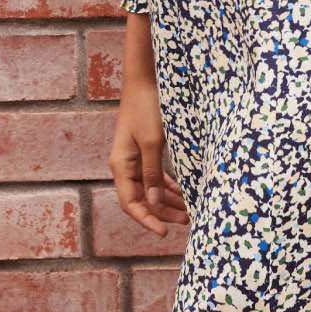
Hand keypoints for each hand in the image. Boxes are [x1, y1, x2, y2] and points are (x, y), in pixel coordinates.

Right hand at [110, 76, 188, 237]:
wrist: (145, 79)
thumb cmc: (147, 107)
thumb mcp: (152, 142)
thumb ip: (152, 173)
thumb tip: (153, 202)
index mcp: (121, 165)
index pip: (131, 203)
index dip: (147, 220)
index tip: (164, 232)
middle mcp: (125, 165)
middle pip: (141, 199)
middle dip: (163, 212)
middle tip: (187, 221)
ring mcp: (135, 158)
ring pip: (150, 188)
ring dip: (168, 200)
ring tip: (189, 211)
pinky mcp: (145, 149)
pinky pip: (155, 175)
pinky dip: (169, 186)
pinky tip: (183, 193)